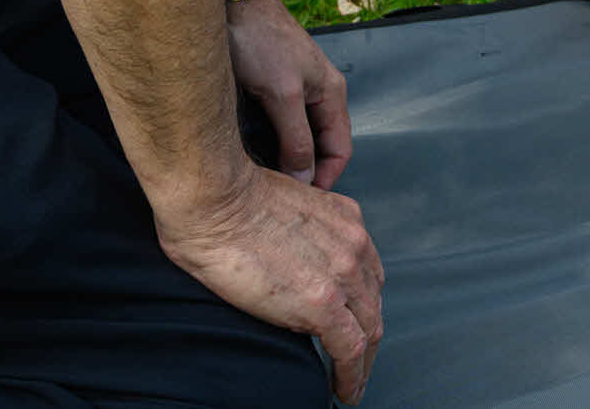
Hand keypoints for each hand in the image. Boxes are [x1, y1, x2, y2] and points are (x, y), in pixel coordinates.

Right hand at [153, 168, 383, 403]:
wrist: (215, 199)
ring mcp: (343, 274)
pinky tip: (345, 392)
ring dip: (364, 362)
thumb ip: (299, 234)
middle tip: (358, 363)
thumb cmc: (226, 200)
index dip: (362, 302)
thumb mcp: (284, 208)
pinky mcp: (322, 303)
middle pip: (373, 301)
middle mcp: (354, 245)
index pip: (366, 270)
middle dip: (368, 333)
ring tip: (352, 385)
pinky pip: (350, 348)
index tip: (354, 322)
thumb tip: (286, 259)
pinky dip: (352, 375)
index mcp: (345, 220)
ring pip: (370, 327)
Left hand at [227, 0, 352, 189]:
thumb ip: (295, 137)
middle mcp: (318, 95)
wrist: (234, 3)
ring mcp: (294, 91)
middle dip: (304, 173)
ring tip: (264, 182)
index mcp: (332, 95)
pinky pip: (278, 125)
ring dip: (284, 159)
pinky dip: (268, 144)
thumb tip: (304, 177)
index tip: (301, 202)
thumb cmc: (261, 41)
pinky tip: (250, 154)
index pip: (340, 150)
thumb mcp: (282, 94)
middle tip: (279, 198)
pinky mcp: (270, 88)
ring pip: (296, 137)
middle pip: (320, 146)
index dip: (325, 178)